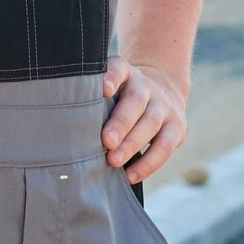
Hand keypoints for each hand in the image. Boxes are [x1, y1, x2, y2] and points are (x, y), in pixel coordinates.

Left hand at [101, 56, 187, 183]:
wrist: (164, 90)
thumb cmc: (123, 96)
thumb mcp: (112, 88)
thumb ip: (94, 98)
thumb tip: (65, 122)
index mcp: (126, 72)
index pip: (119, 68)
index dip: (111, 77)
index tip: (102, 89)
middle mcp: (146, 85)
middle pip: (135, 101)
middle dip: (120, 122)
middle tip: (105, 141)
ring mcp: (164, 105)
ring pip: (151, 122)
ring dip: (132, 144)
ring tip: (113, 161)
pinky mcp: (178, 126)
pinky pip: (165, 146)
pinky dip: (148, 163)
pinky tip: (130, 175)